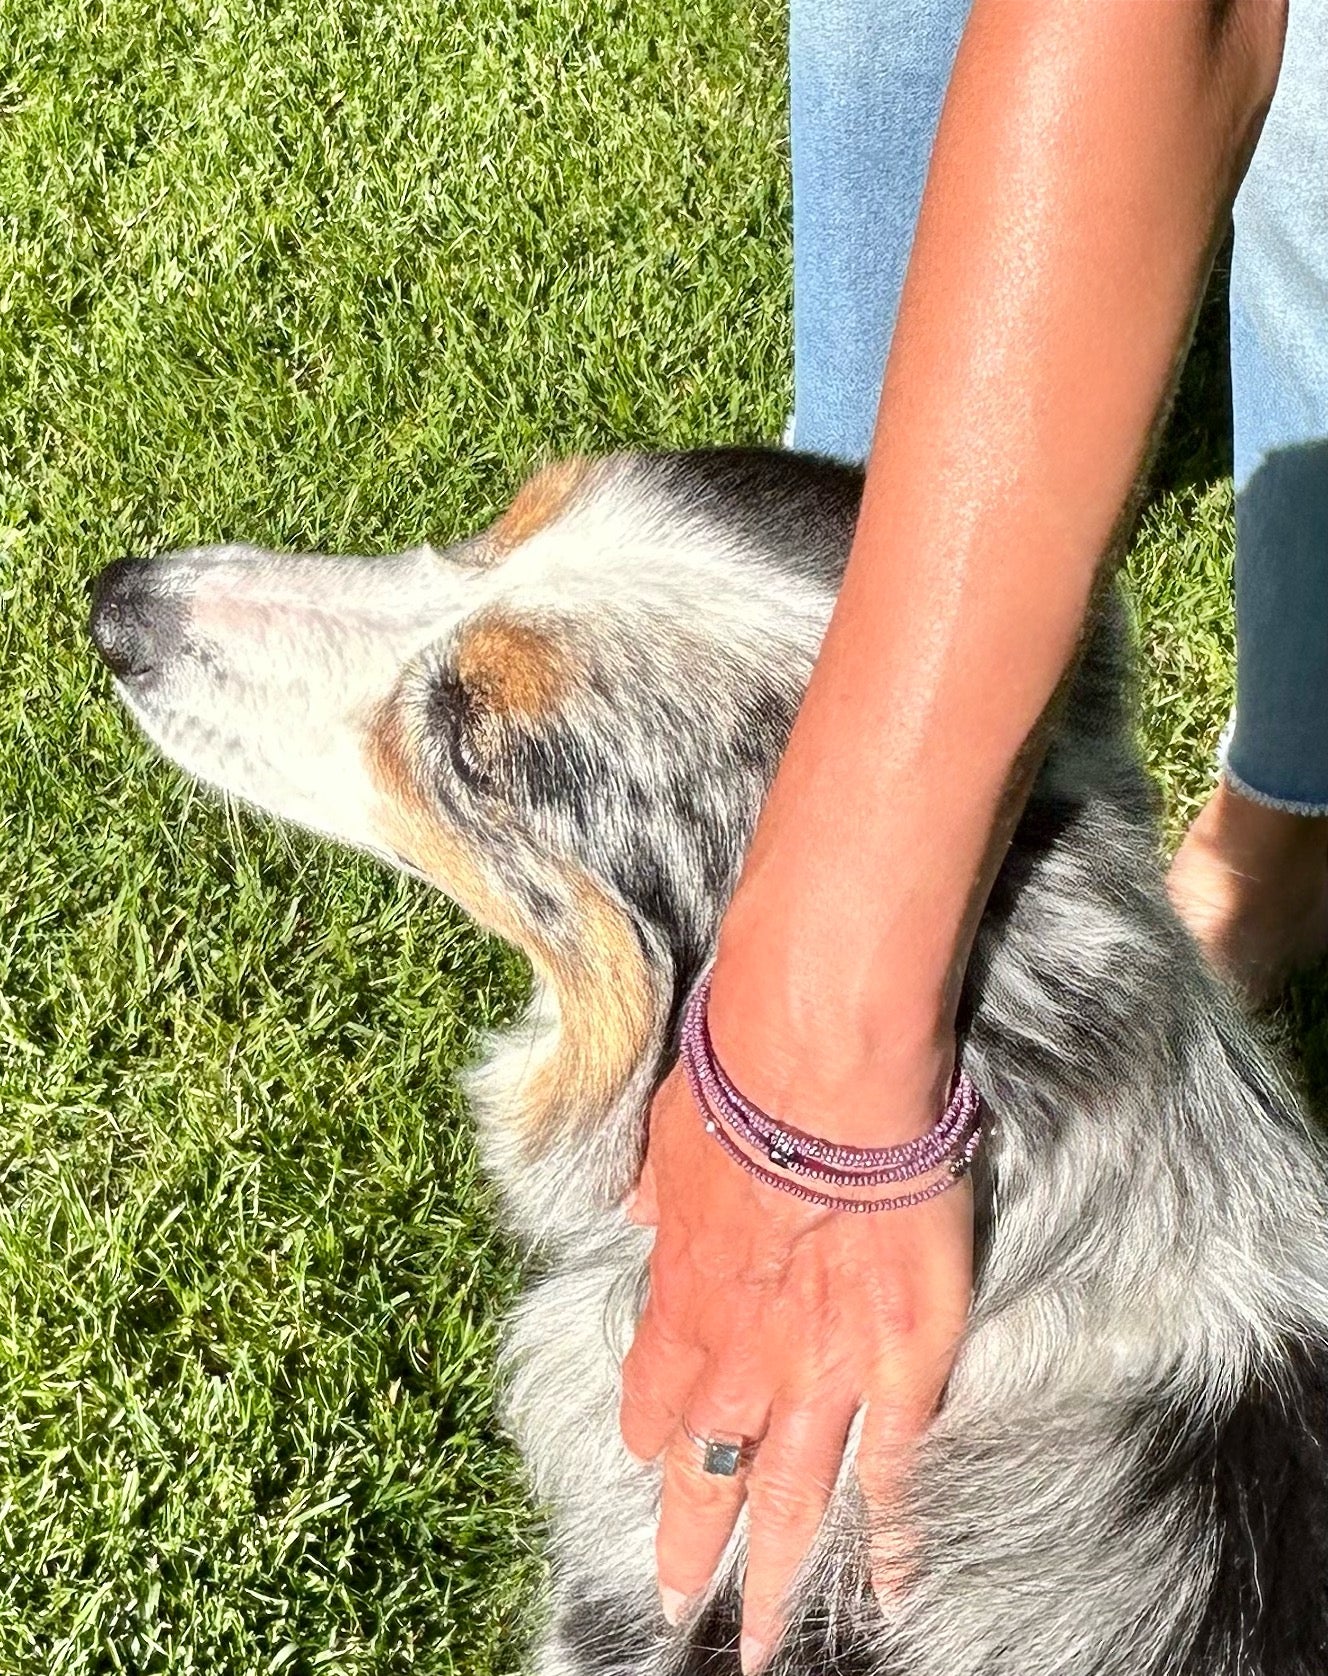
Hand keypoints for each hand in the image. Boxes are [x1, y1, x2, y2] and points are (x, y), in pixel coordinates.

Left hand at [619, 1062, 972, 1673]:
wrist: (820, 1076)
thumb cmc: (739, 1085)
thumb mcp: (666, 1135)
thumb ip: (655, 1187)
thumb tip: (638, 1205)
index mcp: (682, 1301)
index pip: (657, 1391)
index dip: (654, 1432)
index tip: (651, 1457)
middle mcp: (741, 1359)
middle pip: (709, 1473)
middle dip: (694, 1546)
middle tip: (682, 1606)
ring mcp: (822, 1373)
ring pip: (794, 1499)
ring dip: (779, 1575)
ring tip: (764, 1642)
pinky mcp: (902, 1364)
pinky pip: (895, 1472)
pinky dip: (892, 1537)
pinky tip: (893, 1590)